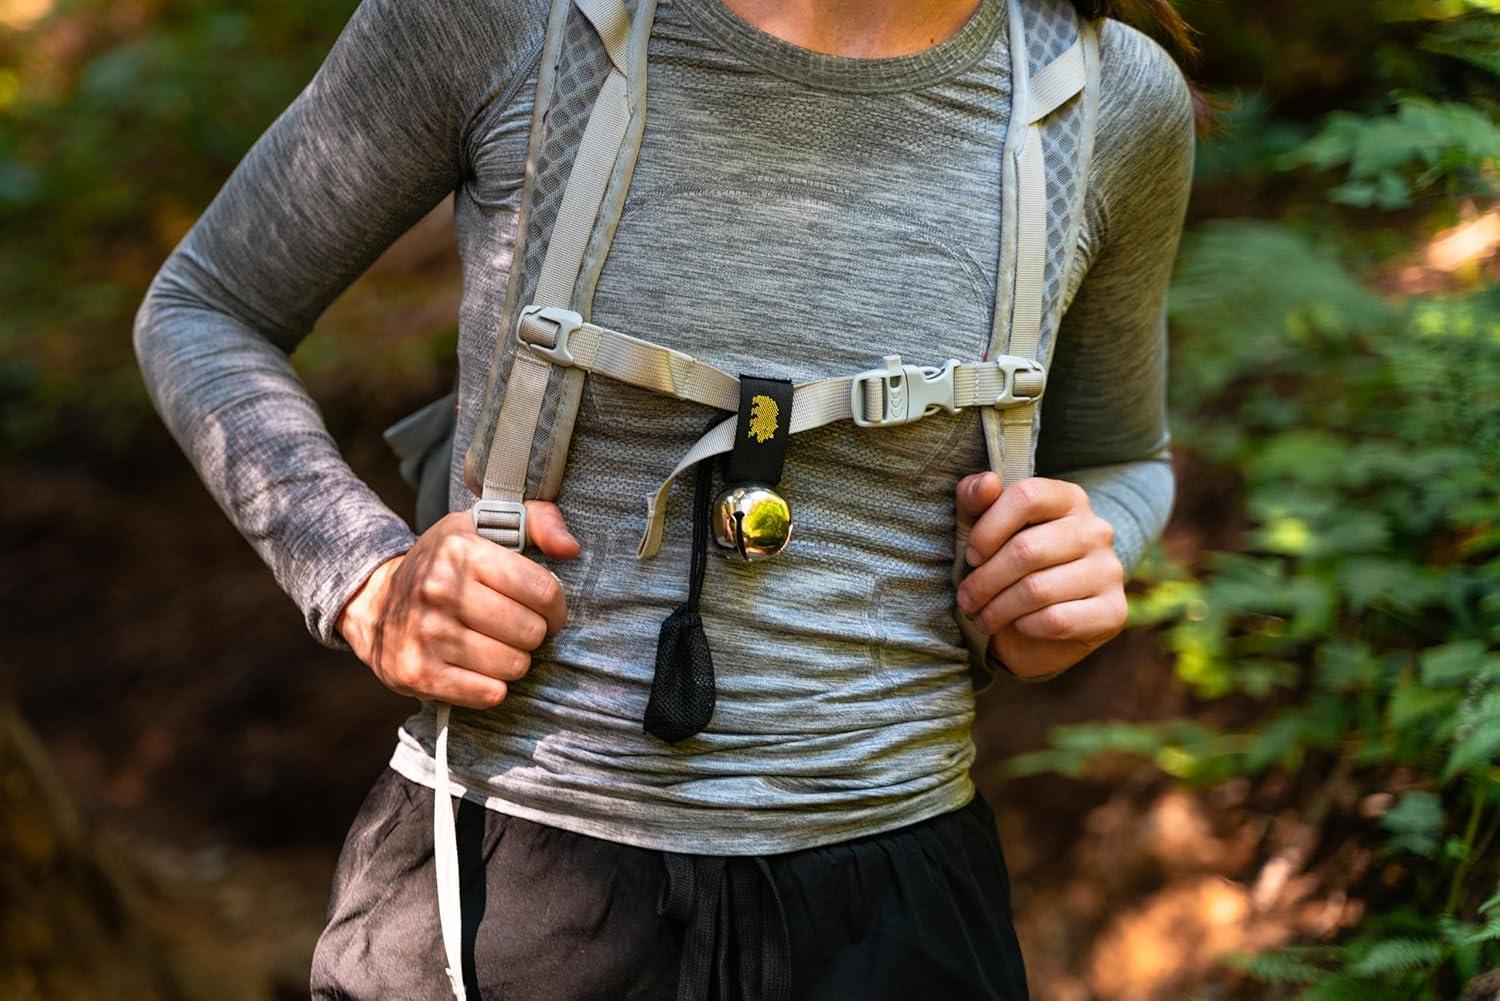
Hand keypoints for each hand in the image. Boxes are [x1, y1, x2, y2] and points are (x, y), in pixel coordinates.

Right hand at [336, 502, 581, 707]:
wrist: (375, 603)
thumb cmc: (444, 564)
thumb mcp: (482, 526)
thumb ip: (538, 522)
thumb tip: (571, 548)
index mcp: (462, 552)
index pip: (543, 591)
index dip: (556, 606)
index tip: (546, 609)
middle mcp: (441, 591)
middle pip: (531, 632)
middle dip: (533, 633)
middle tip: (517, 628)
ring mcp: (427, 635)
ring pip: (513, 666)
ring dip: (514, 661)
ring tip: (496, 646)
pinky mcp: (419, 674)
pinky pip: (489, 694)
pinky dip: (493, 687)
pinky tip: (479, 669)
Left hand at [953, 473, 1126, 679]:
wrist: (1037, 628)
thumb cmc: (1006, 567)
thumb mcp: (981, 530)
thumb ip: (975, 499)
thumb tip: (986, 482)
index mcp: (1068, 498)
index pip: (1026, 496)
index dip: (988, 529)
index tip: (971, 556)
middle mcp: (1096, 529)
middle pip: (1027, 549)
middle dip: (984, 580)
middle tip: (965, 599)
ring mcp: (1109, 570)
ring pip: (1038, 589)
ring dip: (998, 609)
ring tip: (982, 617)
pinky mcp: (1113, 612)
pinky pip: (1058, 620)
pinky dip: (1027, 626)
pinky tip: (1018, 626)